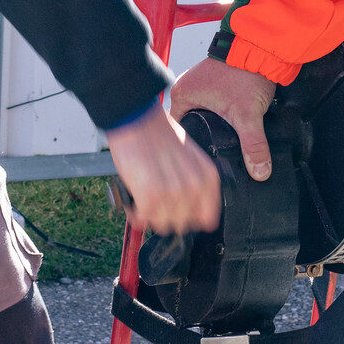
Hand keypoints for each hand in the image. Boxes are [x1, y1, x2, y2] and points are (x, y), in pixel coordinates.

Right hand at [107, 103, 220, 234]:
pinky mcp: (150, 195)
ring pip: (163, 225)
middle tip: (157, 202)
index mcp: (208, 177)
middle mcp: (194, 186)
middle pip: (183, 224)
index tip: (177, 211)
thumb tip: (189, 213)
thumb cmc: (160, 136)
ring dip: (151, 216)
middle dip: (167, 216)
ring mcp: (173, 192)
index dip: (189, 217)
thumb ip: (195, 185)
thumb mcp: (190, 159)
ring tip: (145, 200)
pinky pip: (145, 219)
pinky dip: (137, 213)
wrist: (137, 119)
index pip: (207, 219)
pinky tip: (135, 202)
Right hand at [171, 57, 277, 180]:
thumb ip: (253, 146)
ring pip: (200, 116)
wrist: (262, 48)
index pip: (178, 131)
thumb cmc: (246, 71)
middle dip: (203, 139)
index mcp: (181, 95)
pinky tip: (228, 126)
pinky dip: (218, 116)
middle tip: (215, 154)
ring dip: (211, 127)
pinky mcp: (212, 83)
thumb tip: (259, 172)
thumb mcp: (247, 115)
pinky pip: (210, 107)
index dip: (191, 148)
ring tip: (222, 140)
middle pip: (189, 125)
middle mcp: (185, 88)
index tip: (202, 160)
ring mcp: (198, 84)